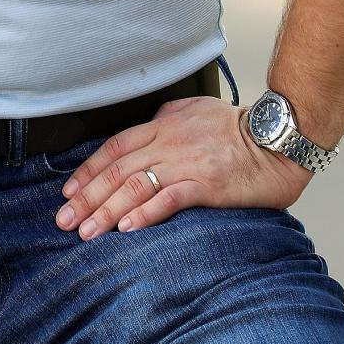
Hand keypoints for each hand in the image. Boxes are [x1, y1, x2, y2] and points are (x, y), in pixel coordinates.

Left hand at [55, 96, 310, 239]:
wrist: (278, 139)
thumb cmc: (238, 128)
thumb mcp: (194, 111)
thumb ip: (165, 119)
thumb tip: (144, 128)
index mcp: (162, 125)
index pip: (114, 148)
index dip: (88, 170)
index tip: (68, 192)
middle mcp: (169, 143)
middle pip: (117, 170)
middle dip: (87, 197)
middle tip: (64, 220)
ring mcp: (187, 163)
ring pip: (136, 186)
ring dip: (107, 211)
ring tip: (87, 232)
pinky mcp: (208, 185)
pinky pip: (170, 199)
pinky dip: (146, 214)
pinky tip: (128, 228)